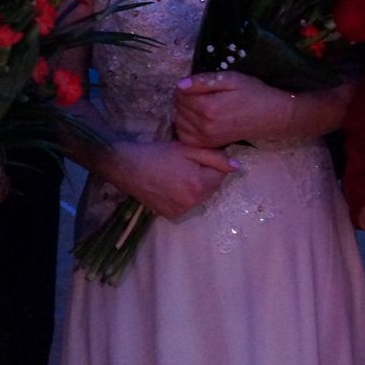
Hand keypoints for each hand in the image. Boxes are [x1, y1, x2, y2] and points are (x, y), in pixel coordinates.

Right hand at [105, 138, 237, 218]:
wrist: (127, 167)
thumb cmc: (157, 154)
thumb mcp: (187, 149)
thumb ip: (214, 157)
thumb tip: (237, 166)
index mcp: (199, 184)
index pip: (221, 175)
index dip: (212, 163)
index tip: (197, 156)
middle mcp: (193, 202)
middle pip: (212, 187)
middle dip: (206, 175)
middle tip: (187, 163)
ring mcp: (181, 211)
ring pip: (201, 197)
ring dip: (196, 186)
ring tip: (178, 173)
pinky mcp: (171, 215)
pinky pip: (188, 205)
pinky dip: (185, 196)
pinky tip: (171, 185)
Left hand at [173, 71, 287, 146]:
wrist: (271, 115)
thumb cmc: (252, 93)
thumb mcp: (231, 79)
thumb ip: (204, 81)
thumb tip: (180, 85)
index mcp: (209, 107)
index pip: (180, 94)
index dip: (184, 86)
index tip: (195, 84)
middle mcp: (205, 125)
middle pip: (178, 108)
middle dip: (183, 99)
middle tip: (198, 93)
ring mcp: (207, 138)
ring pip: (179, 123)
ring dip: (183, 113)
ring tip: (197, 106)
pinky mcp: (210, 144)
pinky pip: (186, 137)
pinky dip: (186, 128)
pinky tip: (196, 120)